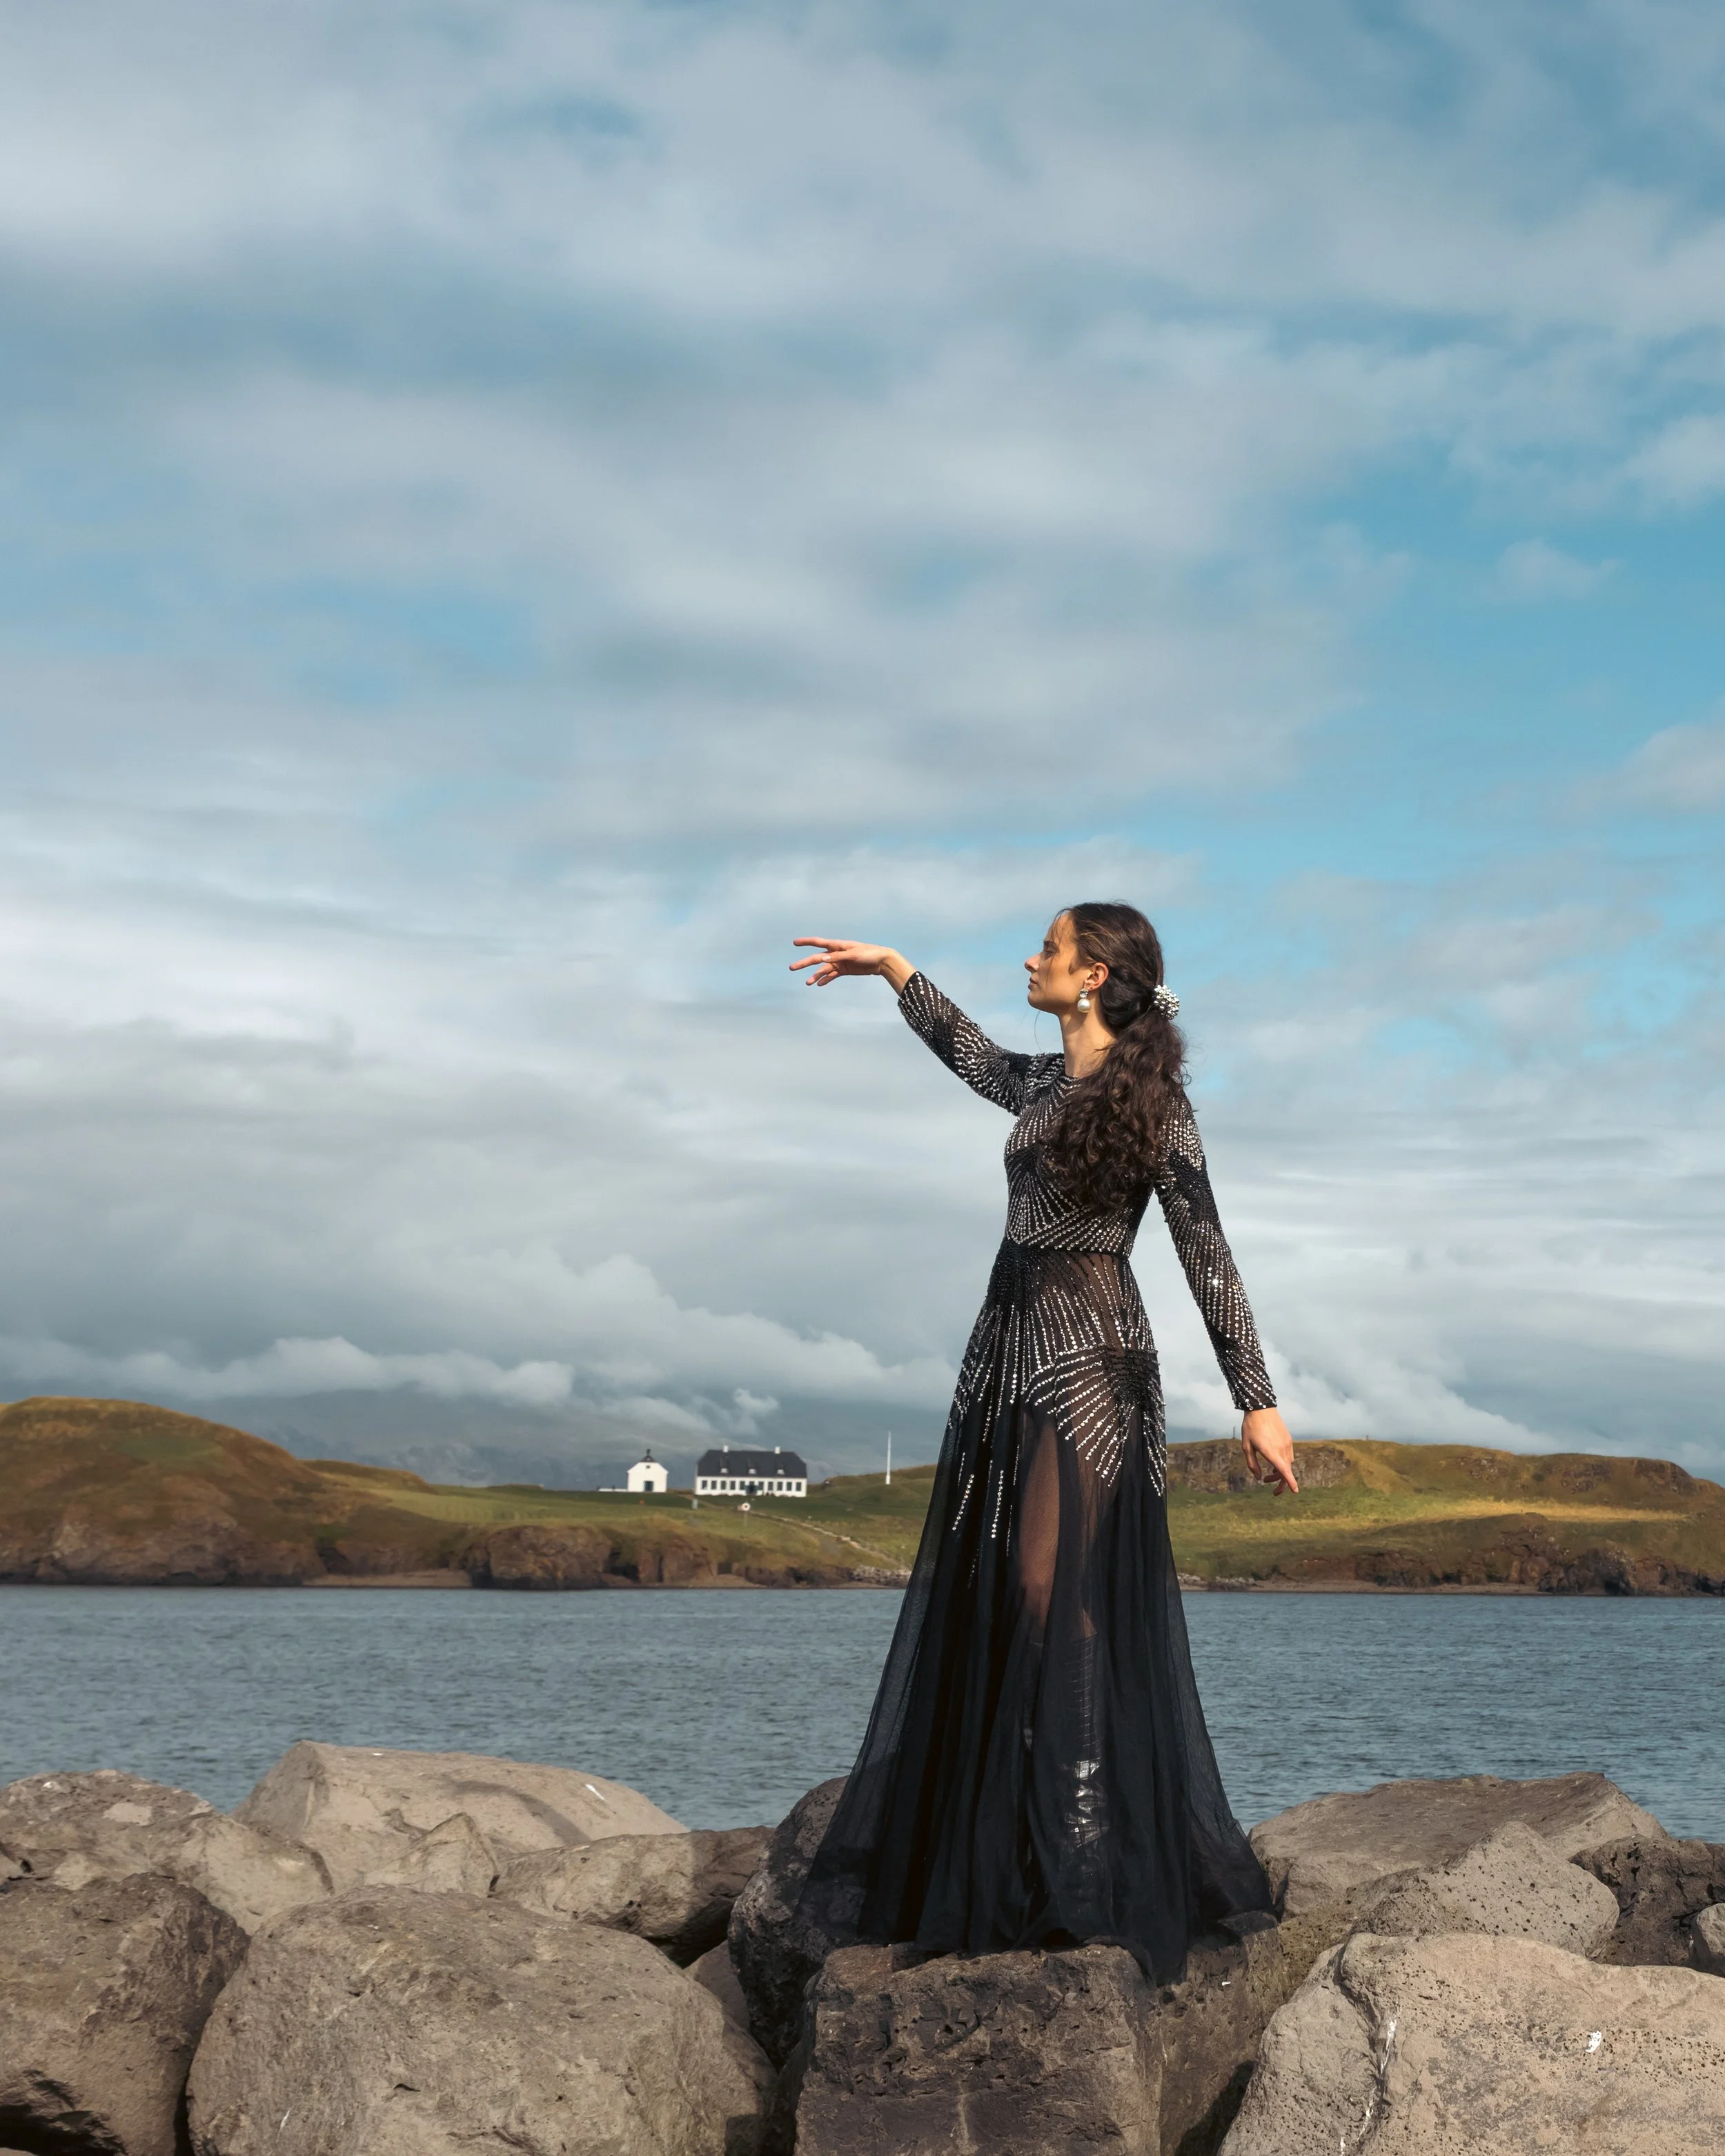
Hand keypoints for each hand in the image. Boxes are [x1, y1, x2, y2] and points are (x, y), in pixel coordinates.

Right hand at [791, 939, 914, 990]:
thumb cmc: (869, 953)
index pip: (818, 943)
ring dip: (815, 975)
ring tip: (807, 983)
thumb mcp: (853, 954)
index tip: (794, 943)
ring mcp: (839, 962)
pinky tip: (819, 984)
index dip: (806, 942)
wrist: (881, 962)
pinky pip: (832, 976)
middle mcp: (836, 954)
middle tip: (792, 967)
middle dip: (804, 963)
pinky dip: (826, 980)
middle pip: (817, 958)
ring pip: (824, 969)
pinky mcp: (844, 970)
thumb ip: (838, 957)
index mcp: (837, 946)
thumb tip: (822, 958)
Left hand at [1241, 1407, 1298, 1494]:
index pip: (1283, 1470)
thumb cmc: (1251, 1427)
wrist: (1261, 1407)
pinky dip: (1283, 1463)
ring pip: (1287, 1464)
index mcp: (1270, 1451)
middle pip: (1286, 1471)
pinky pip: (1288, 1456)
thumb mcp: (1246, 1447)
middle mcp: (1281, 1448)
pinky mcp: (1288, 1439)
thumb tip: (1259, 1478)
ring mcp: (1287, 1444)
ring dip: (1280, 1472)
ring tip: (1268, 1475)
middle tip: (1271, 1489)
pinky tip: (1274, 1462)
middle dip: (1280, 1483)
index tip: (1295, 1491)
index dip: (1290, 1482)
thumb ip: (1253, 1464)